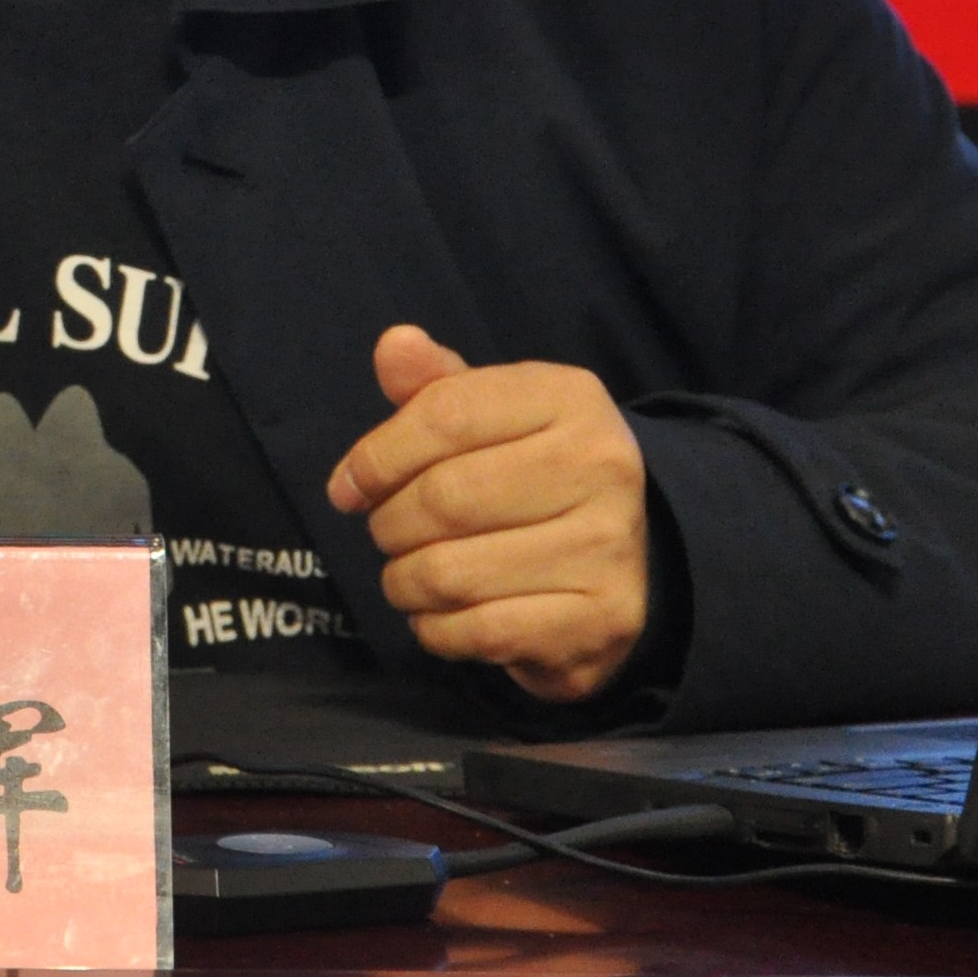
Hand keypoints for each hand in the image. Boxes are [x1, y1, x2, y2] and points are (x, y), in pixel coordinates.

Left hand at [325, 324, 650, 703]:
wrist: (631, 554)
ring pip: (453, 572)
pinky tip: (440, 614)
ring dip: (405, 582)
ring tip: (407, 576)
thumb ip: (435, 384)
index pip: (444, 415)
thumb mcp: (493, 414)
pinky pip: (481, 631)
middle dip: (390, 523)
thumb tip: (393, 345)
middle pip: (444, 498)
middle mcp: (601, 465)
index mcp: (569, 397)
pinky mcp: (602, 619)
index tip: (346, 487)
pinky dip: (438, 629)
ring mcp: (608, 546)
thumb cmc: (534, 472)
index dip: (377, 456)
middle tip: (385, 533)